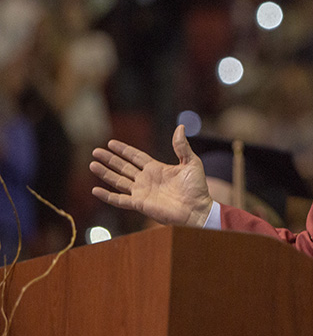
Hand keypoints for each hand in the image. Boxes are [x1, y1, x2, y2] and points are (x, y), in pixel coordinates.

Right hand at [90, 125, 212, 227]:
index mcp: (157, 169)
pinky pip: (119, 200)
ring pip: (118, 181)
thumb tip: (180, 127)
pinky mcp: (140, 204)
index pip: (136, 157)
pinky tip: (95, 190)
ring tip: (92, 164)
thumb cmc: (197, 187)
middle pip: (123, 167)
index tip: (111, 143)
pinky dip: (107, 196)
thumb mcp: (191, 162)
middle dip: (110, 159)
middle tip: (95, 151)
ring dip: (105, 173)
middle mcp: (146, 180)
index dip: (124, 150)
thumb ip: (182, 146)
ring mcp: (142, 192)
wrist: (197, 208)